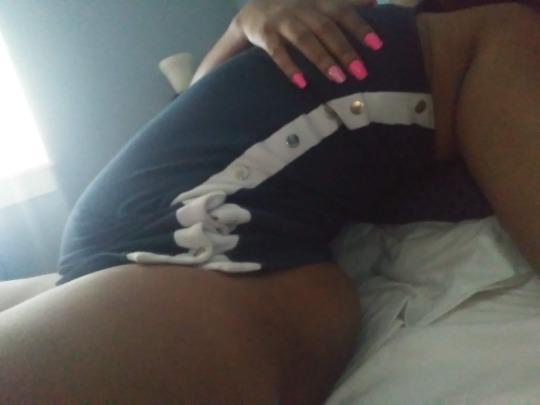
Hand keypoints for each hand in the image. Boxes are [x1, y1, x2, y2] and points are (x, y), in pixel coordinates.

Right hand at [233, 0, 383, 87]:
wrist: (250, 11)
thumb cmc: (292, 9)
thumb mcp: (317, 0)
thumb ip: (343, 0)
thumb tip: (374, 1)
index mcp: (316, 0)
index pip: (342, 11)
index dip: (360, 26)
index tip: (378, 45)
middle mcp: (300, 7)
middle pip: (326, 28)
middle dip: (344, 50)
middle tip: (361, 73)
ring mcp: (281, 19)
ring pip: (304, 39)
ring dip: (322, 59)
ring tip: (339, 79)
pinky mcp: (263, 33)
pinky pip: (277, 51)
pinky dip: (289, 67)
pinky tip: (302, 83)